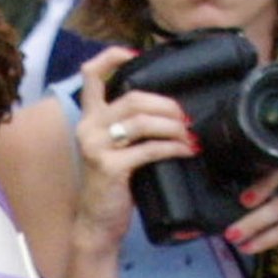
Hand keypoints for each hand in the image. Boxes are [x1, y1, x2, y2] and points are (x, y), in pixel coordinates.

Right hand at [69, 47, 201, 258]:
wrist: (96, 224)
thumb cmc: (111, 186)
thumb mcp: (114, 149)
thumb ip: (127, 127)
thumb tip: (169, 109)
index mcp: (89, 119)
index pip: (91, 76)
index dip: (111, 57)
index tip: (134, 53)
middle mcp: (88, 128)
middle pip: (132, 98)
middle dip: (166, 104)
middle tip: (186, 117)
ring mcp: (96, 147)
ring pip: (142, 121)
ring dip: (173, 126)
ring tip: (189, 134)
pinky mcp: (109, 167)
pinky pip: (148, 149)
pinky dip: (171, 148)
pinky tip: (185, 150)